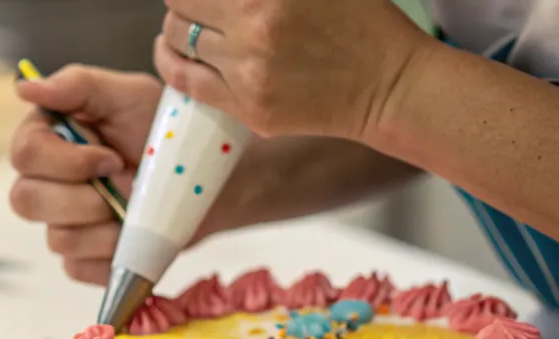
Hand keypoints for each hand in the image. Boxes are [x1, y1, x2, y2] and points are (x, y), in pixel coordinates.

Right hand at [10, 66, 160, 283]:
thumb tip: (26, 89)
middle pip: (26, 201)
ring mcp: (64, 224)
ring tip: (137, 211)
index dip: (67, 162)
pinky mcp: (84, 259)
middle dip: (83, 199)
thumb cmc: (168, 132)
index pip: (25, 155)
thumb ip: (78, 86)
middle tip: (126, 186)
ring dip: (105, 228)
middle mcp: (47, 182)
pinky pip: (79, 269)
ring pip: (58, 239)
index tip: (113, 158)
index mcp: (49, 138)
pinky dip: (111, 257)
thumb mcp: (131, 95)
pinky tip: (132, 238)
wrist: (208, 180)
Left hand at [154, 0, 428, 139]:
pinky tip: (172, 55)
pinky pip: (186, 81)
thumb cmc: (361, 22)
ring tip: (185, 29)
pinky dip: (170, 64)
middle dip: (184, 2)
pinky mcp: (248, 107)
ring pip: (176, 42)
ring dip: (175, 31)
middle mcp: (253, 27)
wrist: (388, 84)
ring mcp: (248, 72)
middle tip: (195, 5)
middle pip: (179, 4)